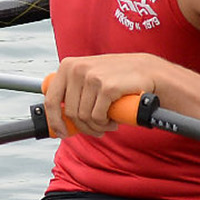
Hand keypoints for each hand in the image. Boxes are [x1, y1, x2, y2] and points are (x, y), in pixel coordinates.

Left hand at [43, 54, 159, 137]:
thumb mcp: (89, 78)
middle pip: (70, 113)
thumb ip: (72, 92)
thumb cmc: (119, 77)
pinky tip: (114, 119)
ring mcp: (91, 77)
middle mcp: (77, 69)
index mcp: (68, 66)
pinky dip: (106, 124)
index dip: (55, 121)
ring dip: (97, 126)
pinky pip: (98, 117)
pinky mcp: (106, 87)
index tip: (63, 133)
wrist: (148, 71)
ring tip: (108, 121)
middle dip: (84, 127)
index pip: (51, 100)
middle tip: (97, 128)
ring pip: (84, 117)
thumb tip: (57, 118)